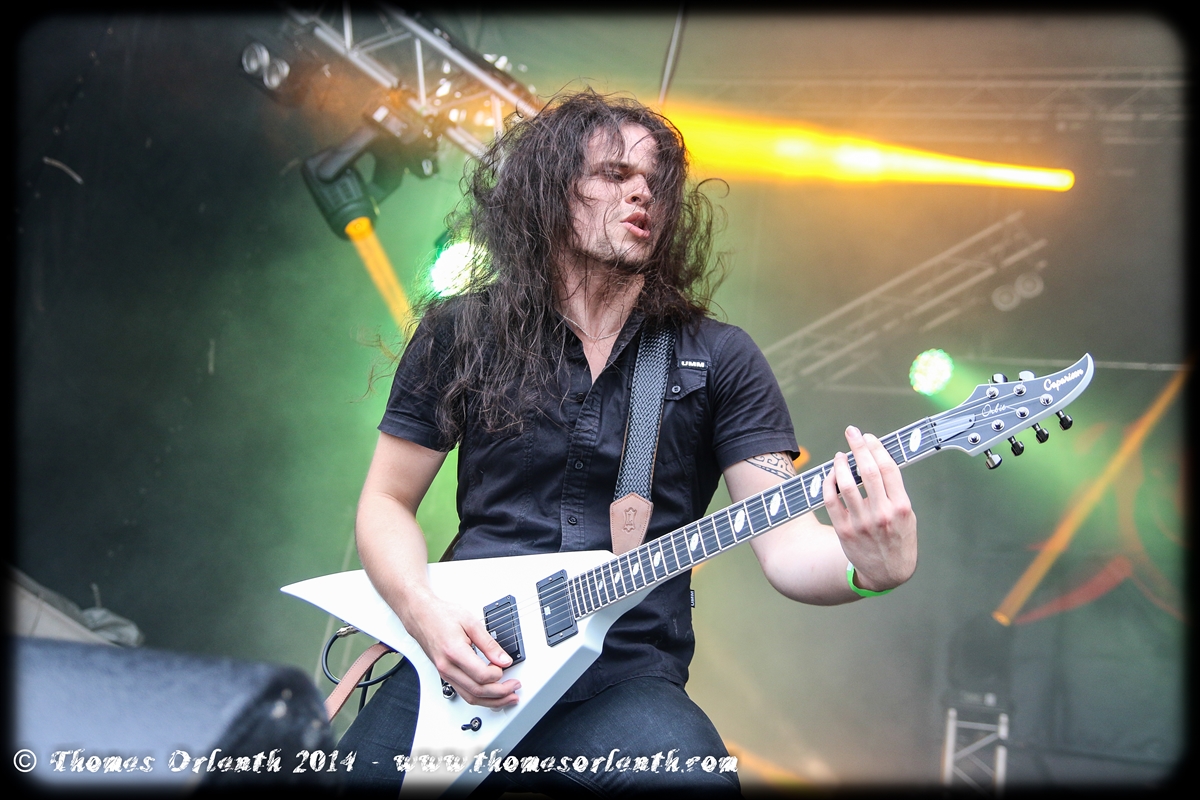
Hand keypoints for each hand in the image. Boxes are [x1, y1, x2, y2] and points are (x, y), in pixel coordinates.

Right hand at [399, 588, 520, 706]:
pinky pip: (464, 693)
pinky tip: (491, 694)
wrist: (421, 615)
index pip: (481, 675)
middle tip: (515, 687)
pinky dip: (480, 697)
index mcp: (454, 652)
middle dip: (500, 693)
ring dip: (492, 701)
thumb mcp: (471, 623)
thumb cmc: (441, 615)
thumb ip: (489, 644)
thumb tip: (504, 659)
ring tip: (508, 697)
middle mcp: (447, 667)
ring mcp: (445, 673)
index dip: (498, 674)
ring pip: (470, 697)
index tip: (506, 666)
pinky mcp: (445, 675)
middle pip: (477, 691)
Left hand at [823, 425, 917, 592]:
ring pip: (847, 484)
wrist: (887, 573)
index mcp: (901, 507)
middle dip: (858, 447)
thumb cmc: (899, 539)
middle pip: (868, 471)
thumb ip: (895, 491)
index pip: (888, 469)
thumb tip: (877, 459)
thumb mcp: (907, 516)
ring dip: (841, 464)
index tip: (869, 437)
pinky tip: (831, 474)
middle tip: (852, 432)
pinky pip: (831, 501)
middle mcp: (882, 514)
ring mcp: (861, 523)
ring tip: (840, 455)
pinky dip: (829, 484)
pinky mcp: (844, 530)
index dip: (877, 448)